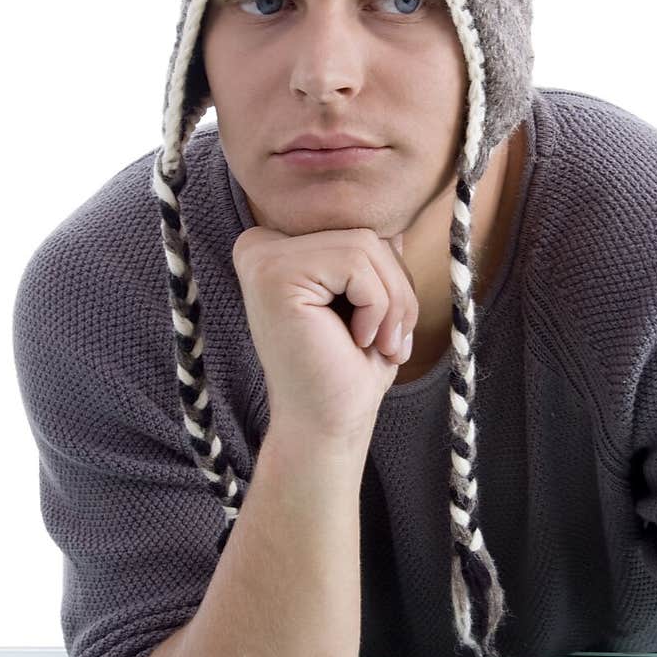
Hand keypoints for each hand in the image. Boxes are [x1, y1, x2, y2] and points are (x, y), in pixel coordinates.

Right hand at [231, 227, 417, 441]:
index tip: (380, 329)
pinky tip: (358, 339)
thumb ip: (371, 266)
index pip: (356, 232)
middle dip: (396, 290)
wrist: (326, 427)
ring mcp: (262, 257)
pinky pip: (357, 261)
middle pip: (363, 234)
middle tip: (391, 342)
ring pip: (365, 244)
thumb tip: (392, 230)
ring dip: (392, 302)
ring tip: (379, 344)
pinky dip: (378, 305)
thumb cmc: (346, 372)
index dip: (386, 278)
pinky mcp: (274, 272)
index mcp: (275, 251)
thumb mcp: (370, 306)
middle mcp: (259, 246)